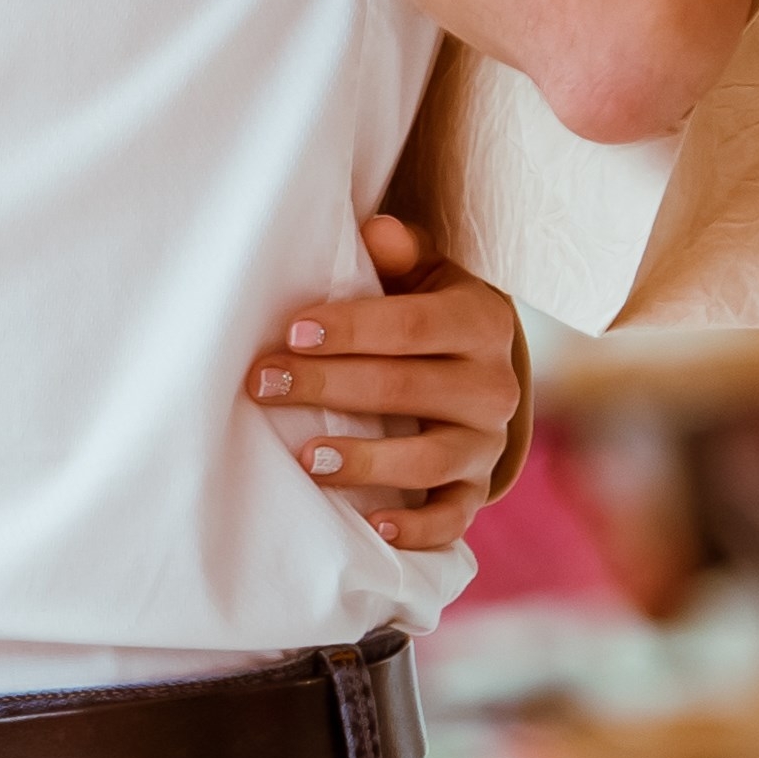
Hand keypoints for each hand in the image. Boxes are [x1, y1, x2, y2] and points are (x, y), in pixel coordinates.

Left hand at [249, 212, 524, 555]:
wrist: (476, 368)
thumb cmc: (428, 313)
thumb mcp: (424, 275)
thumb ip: (400, 254)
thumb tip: (375, 230)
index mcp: (481, 322)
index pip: (414, 326)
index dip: (353, 330)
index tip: (292, 333)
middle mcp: (493, 386)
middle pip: (408, 389)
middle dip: (330, 387)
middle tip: (265, 384)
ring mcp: (486, 444)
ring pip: (428, 459)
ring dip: (365, 459)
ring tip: (306, 457)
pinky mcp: (474, 489)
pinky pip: (452, 517)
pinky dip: (416, 527)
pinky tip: (372, 525)